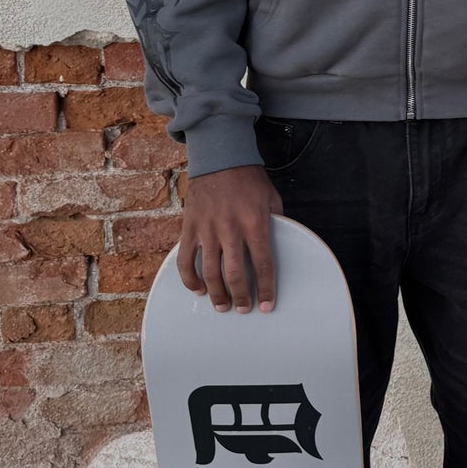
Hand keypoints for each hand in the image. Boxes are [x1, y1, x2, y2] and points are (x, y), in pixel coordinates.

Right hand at [178, 164, 284, 312]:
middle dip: (241, 297)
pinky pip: (186, 259)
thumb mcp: (272, 198)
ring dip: (216, 294)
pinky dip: (189, 278)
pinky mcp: (189, 226)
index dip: (265, 289)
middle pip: (235, 274)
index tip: (267, 305)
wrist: (220, 157)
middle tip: (244, 310)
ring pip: (210, 271)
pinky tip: (197, 290)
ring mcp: (207, 229)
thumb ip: (276, 223)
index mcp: (255, 223)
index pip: (262, 265)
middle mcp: (231, 228)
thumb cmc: (249, 179)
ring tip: (222, 306)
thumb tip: (280, 246)